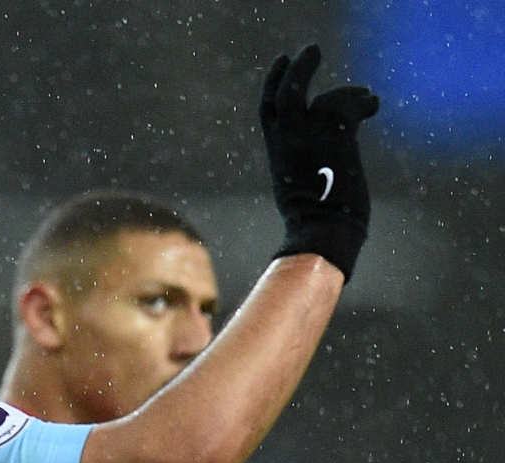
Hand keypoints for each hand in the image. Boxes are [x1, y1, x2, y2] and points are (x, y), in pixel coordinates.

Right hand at [260, 44, 379, 282]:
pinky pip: (351, 104)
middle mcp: (289, 140)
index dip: (274, 83)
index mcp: (278, 152)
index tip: (281, 63)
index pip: (269, 109)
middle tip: (311, 50)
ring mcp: (311, 137)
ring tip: (365, 96)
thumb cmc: (314, 225)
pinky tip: (374, 106)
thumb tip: (327, 163)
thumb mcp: (300, 189)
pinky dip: (365, 102)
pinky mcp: (336, 137)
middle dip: (297, 68)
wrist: (321, 231)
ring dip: (348, 92)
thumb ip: (306, 165)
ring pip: (324, 96)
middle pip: (286, 92)